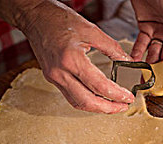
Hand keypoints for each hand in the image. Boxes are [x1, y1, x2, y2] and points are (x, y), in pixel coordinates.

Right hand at [19, 1, 134, 113]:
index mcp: (71, 59)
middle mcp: (60, 72)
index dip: (116, 94)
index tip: (128, 97)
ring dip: (97, 108)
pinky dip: (86, 101)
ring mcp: (54, 77)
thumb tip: (128, 61)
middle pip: (88, 101)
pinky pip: (70, 96)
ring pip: (78, 103)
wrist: (34, 16)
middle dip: (108, 108)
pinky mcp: (51, 78)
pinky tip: (97, 99)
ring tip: (113, 106)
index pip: (98, 86)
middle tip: (123, 106)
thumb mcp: (91, 29)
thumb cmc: (59, 19)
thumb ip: (112, 47)